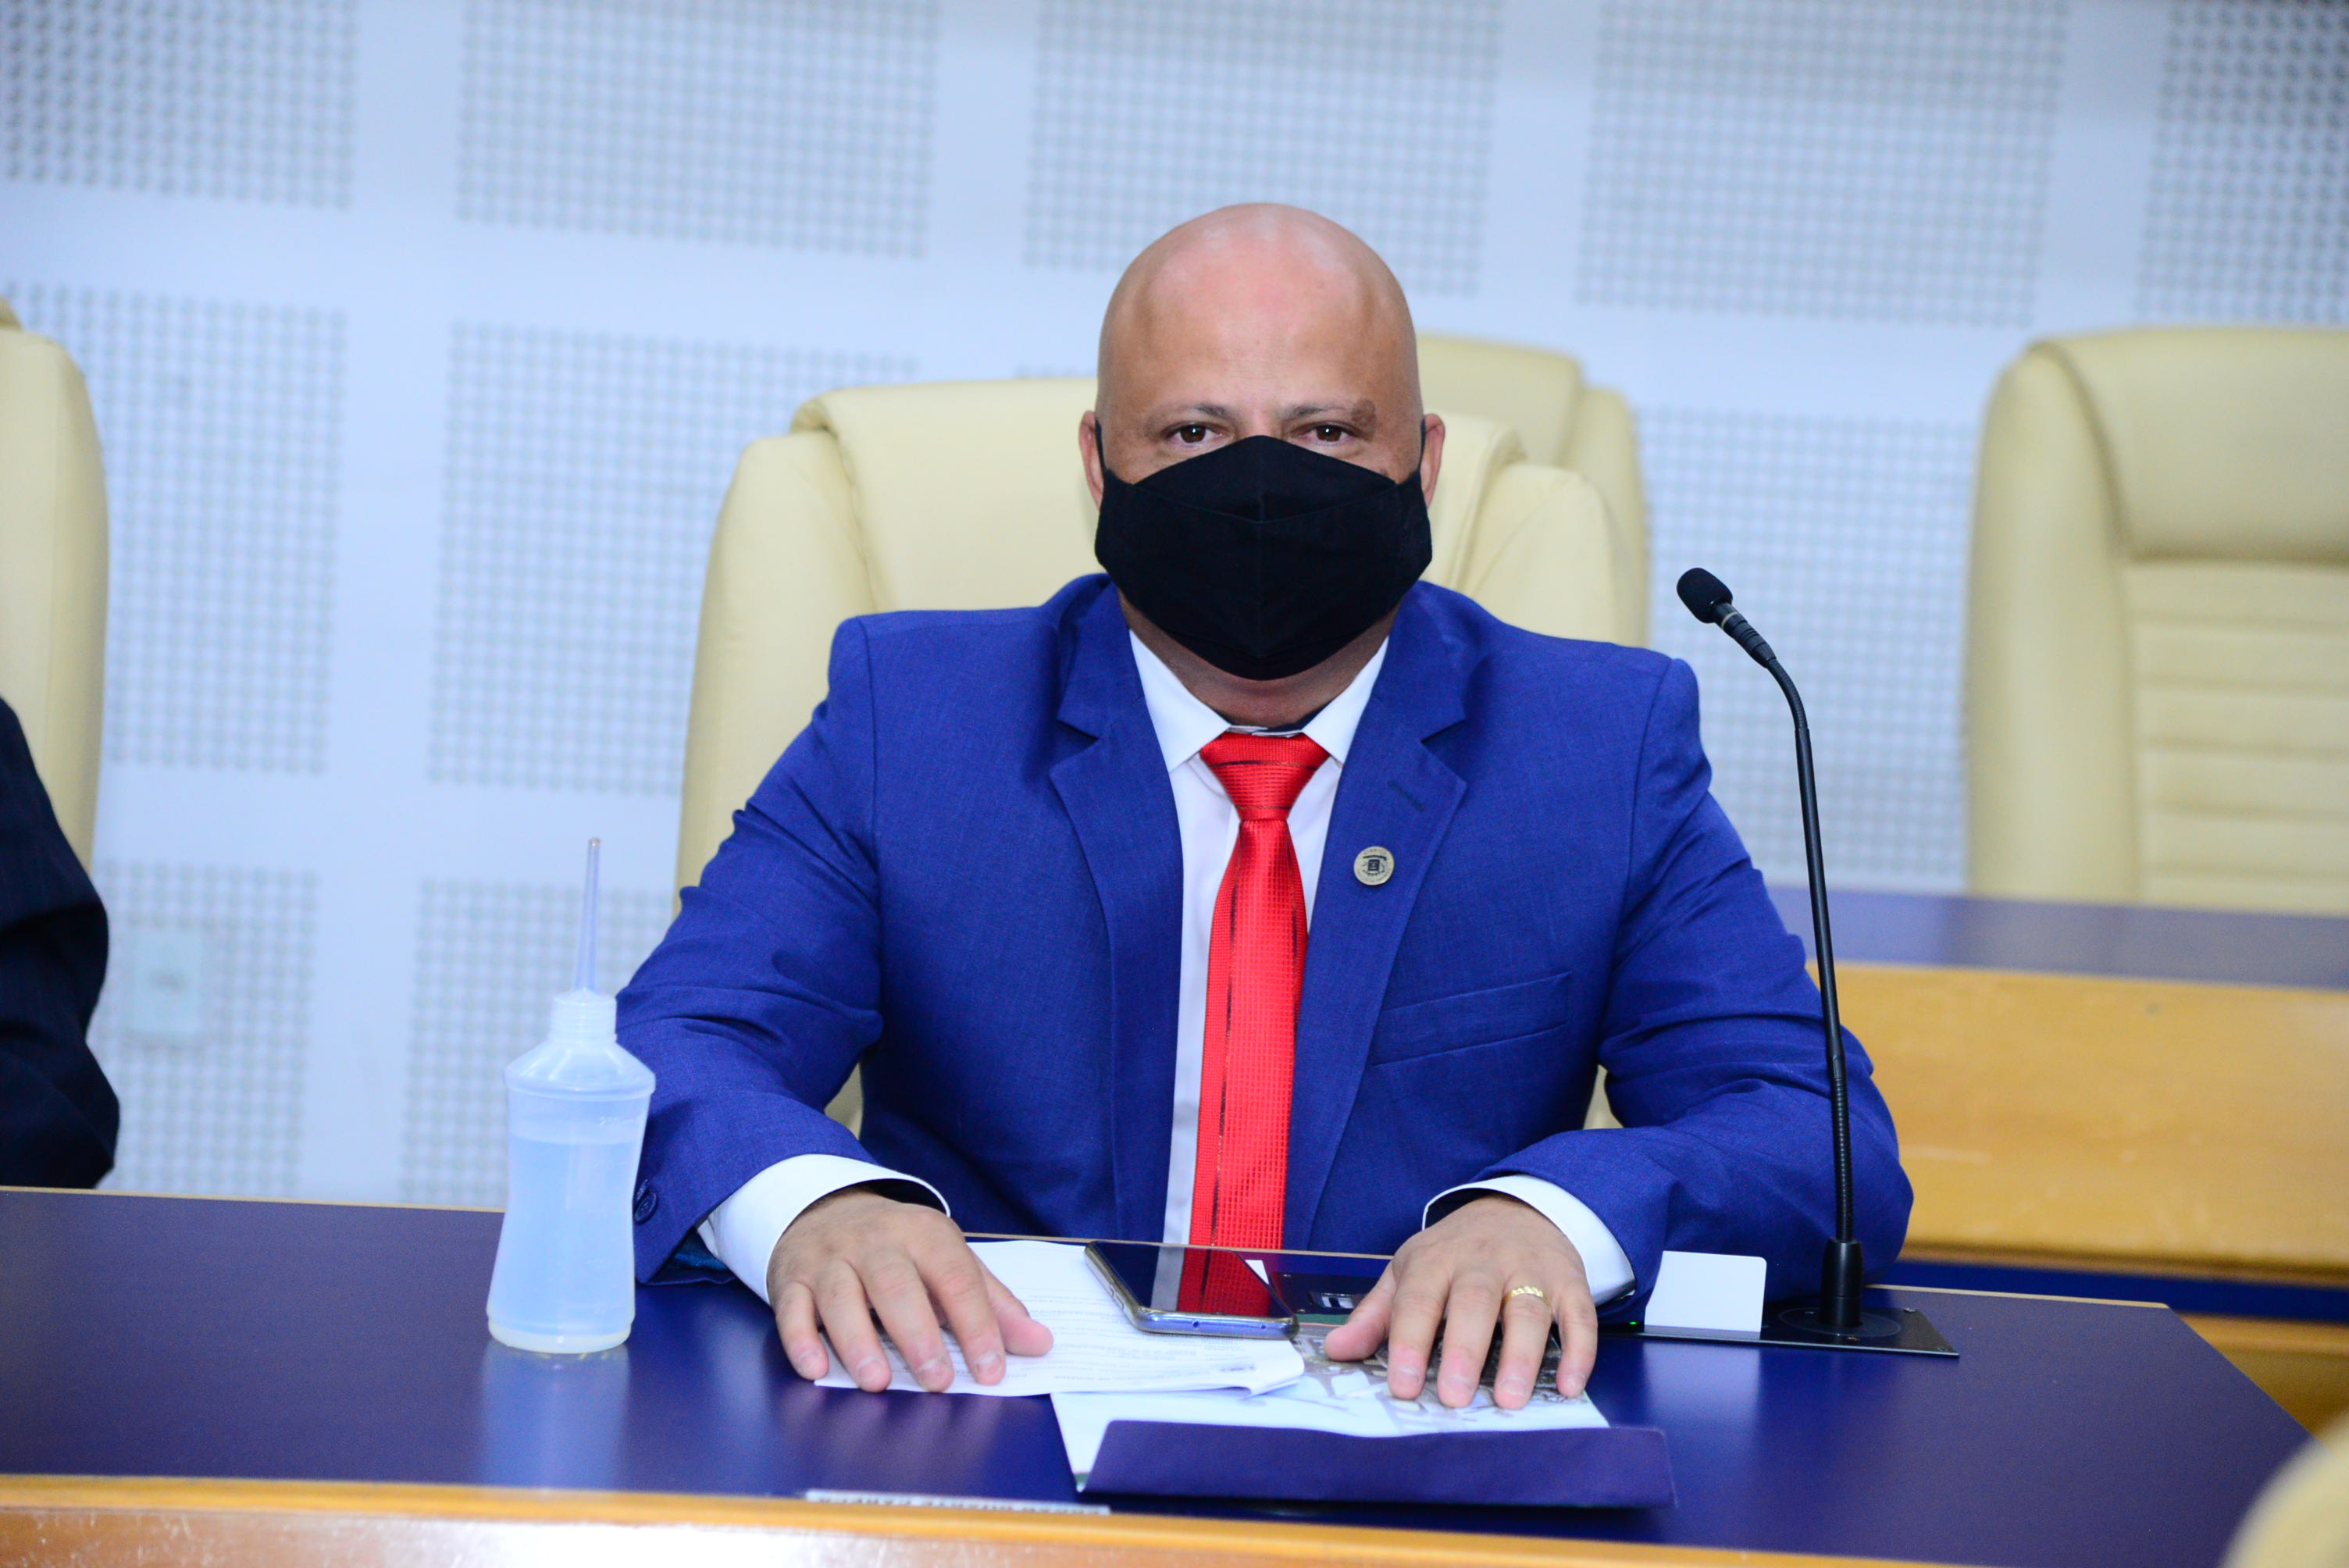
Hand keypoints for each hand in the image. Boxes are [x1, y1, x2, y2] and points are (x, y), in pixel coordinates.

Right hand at [767, 1187, 1052, 1391]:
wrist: (825, 1210)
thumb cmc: (899, 1248)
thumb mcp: (949, 1261)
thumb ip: (992, 1304)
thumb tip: (1040, 1343)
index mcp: (924, 1234)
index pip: (955, 1278)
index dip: (976, 1324)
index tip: (990, 1369)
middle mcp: (875, 1241)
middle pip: (896, 1284)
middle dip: (917, 1333)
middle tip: (936, 1380)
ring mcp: (829, 1258)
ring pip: (841, 1296)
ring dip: (858, 1341)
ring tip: (878, 1381)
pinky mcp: (791, 1278)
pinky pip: (791, 1308)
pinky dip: (801, 1340)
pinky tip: (816, 1368)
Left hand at [1321, 1193, 1596, 1409]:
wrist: (1517, 1209)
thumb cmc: (1454, 1253)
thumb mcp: (1409, 1271)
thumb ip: (1376, 1314)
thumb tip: (1336, 1351)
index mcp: (1436, 1260)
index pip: (1418, 1299)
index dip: (1407, 1342)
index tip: (1402, 1386)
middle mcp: (1483, 1262)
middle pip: (1473, 1302)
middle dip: (1464, 1350)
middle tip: (1454, 1397)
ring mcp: (1530, 1270)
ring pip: (1528, 1310)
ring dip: (1521, 1355)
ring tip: (1511, 1399)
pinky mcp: (1569, 1280)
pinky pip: (1578, 1314)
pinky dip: (1578, 1350)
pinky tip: (1570, 1385)